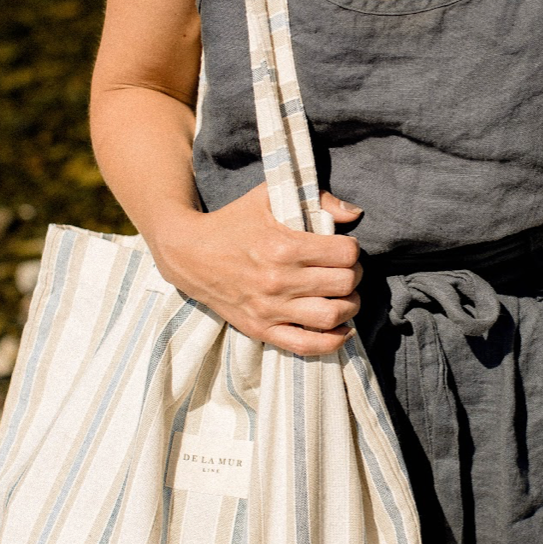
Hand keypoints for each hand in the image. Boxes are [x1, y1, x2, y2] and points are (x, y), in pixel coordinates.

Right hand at [151, 182, 363, 356]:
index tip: (344, 248)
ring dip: (349, 306)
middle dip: (354, 275)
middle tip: (347, 270)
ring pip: (331, 317)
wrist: (188, 254)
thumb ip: (316, 199)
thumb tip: (354, 214)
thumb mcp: (268, 197)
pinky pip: (305, 346)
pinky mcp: (261, 329)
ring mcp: (270, 309)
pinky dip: (331, 342)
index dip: (352, 249)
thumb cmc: (232, 222)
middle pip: (344, 284)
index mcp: (284, 247)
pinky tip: (341, 328)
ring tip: (344, 296)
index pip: (345, 254)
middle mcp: (279, 281)